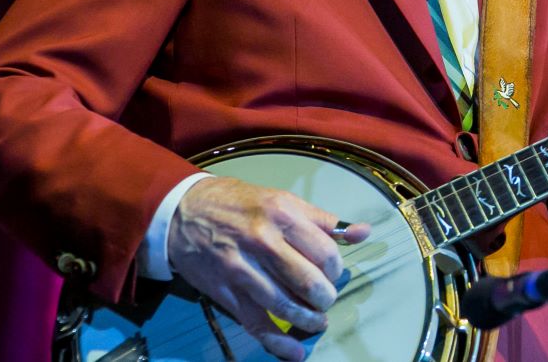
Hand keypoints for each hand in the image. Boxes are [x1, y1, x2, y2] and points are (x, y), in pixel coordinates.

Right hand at [168, 177, 368, 360]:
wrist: (184, 212)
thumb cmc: (240, 204)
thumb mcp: (283, 200)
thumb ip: (324, 220)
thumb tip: (363, 233)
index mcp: (282, 214)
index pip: (326, 251)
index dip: (337, 268)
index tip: (333, 272)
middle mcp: (263, 241)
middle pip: (309, 281)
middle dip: (325, 297)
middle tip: (325, 298)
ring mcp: (242, 270)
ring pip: (286, 306)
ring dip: (309, 320)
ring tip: (318, 321)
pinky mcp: (226, 292)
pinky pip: (256, 323)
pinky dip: (279, 343)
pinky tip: (296, 352)